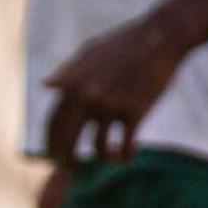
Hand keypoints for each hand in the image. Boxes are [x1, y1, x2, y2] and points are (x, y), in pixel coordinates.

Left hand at [37, 13, 184, 169]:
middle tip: (72, 169)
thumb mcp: (91, 52)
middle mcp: (87, 96)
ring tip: (111, 155)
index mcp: (73, 83)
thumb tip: (45, 85)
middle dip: (65, 161)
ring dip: (104, 158)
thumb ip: (68, 72)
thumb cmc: (125, 43)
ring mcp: (110, 106)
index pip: (53, 123)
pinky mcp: (134, 113)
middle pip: (66, 141)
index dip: (51, 144)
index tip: (55, 155)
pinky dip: (126, 156)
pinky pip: (124, 147)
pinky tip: (130, 153)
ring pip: (98, 148)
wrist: (161, 37)